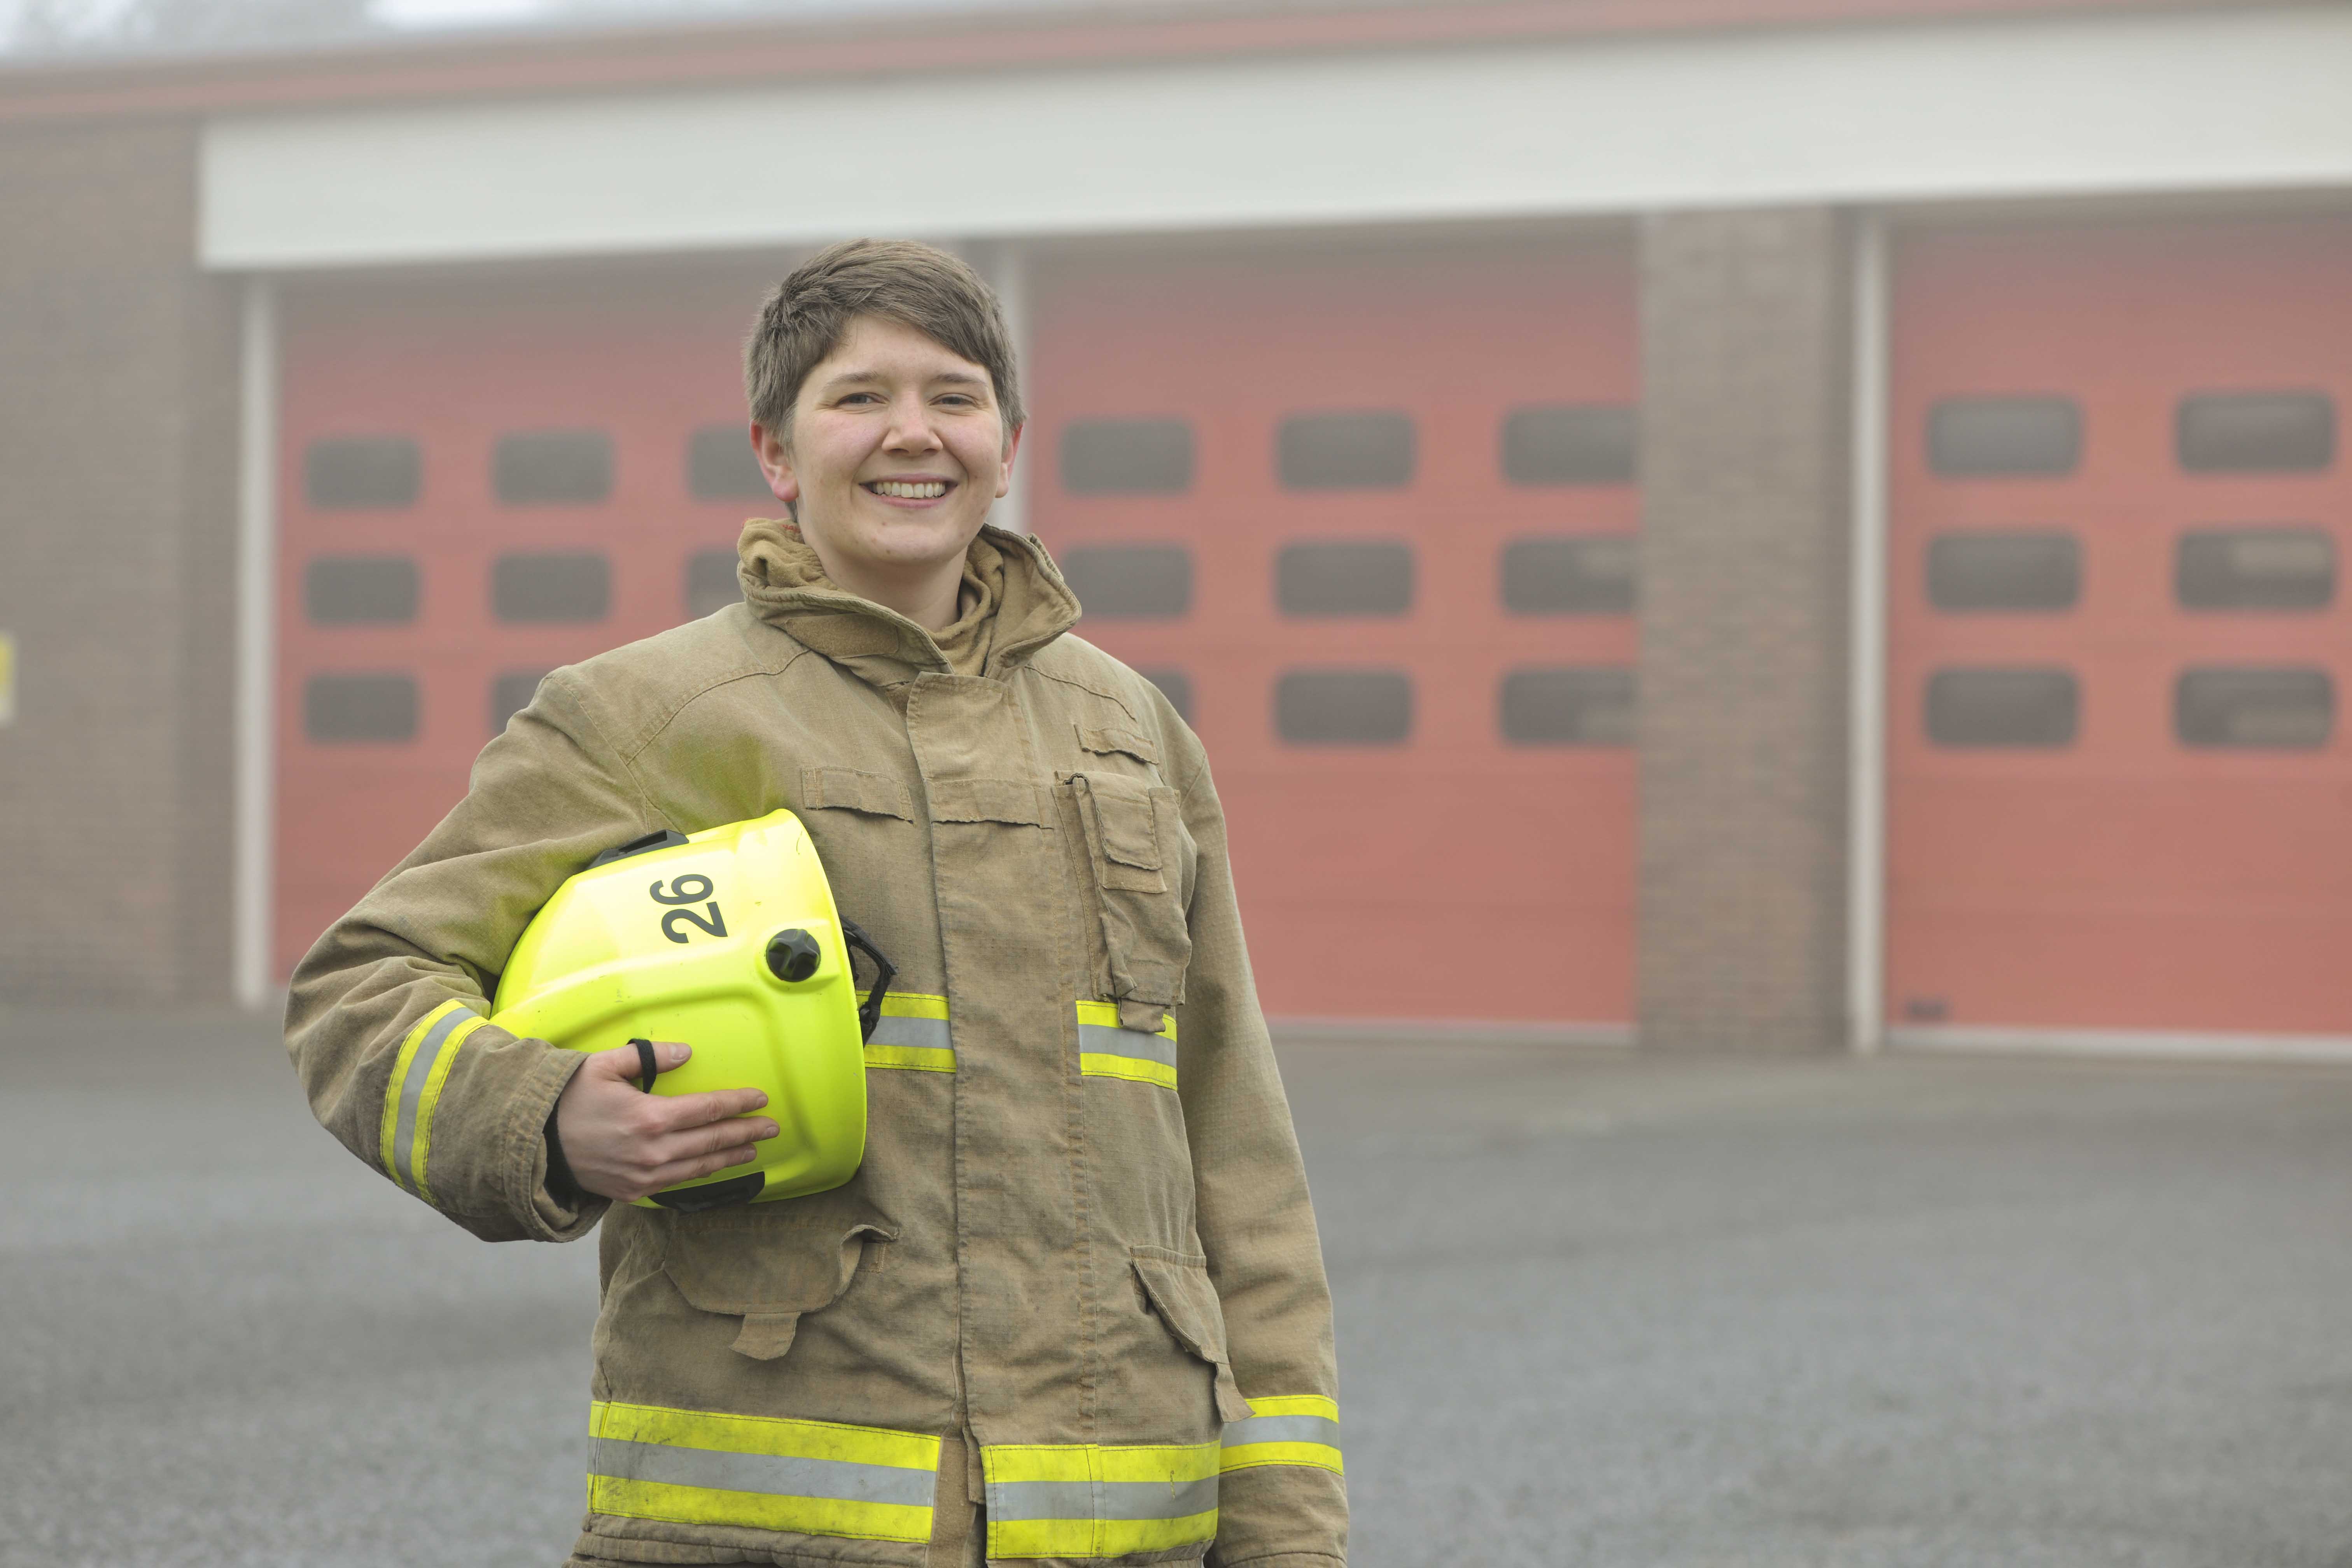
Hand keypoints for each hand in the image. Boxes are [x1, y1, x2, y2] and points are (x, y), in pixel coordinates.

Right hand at [553, 1041, 775, 1201]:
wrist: (535, 1144)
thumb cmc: (570, 1100)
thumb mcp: (605, 1066)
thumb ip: (648, 1057)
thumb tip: (685, 1052)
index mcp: (651, 1117)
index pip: (709, 1109)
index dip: (738, 1104)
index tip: (761, 1099)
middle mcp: (654, 1151)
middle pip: (713, 1141)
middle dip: (746, 1133)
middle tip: (772, 1127)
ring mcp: (645, 1175)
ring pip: (700, 1167)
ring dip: (730, 1158)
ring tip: (752, 1150)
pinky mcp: (634, 1192)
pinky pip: (677, 1184)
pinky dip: (701, 1175)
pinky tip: (714, 1168)